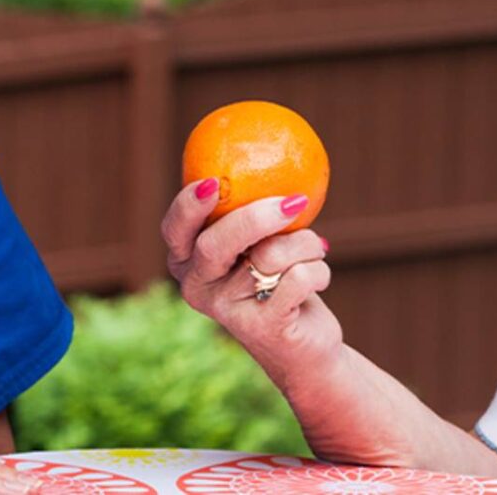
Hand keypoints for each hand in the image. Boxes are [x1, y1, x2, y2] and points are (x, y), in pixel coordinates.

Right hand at [162, 179, 339, 377]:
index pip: (175, 230)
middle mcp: (198, 287)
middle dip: (257, 217)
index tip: (210, 184)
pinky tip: (319, 280)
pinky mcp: (261, 329)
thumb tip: (276, 151)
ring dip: (307, 245)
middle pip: (216, 243)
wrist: (303, 344)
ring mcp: (227, 311)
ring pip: (270, 256)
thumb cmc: (279, 278)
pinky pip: (298, 279)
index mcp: (188, 261)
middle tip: (294, 201)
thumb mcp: (261, 242)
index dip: (187, 206)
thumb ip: (253, 209)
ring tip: (315, 251)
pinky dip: (320, 272)